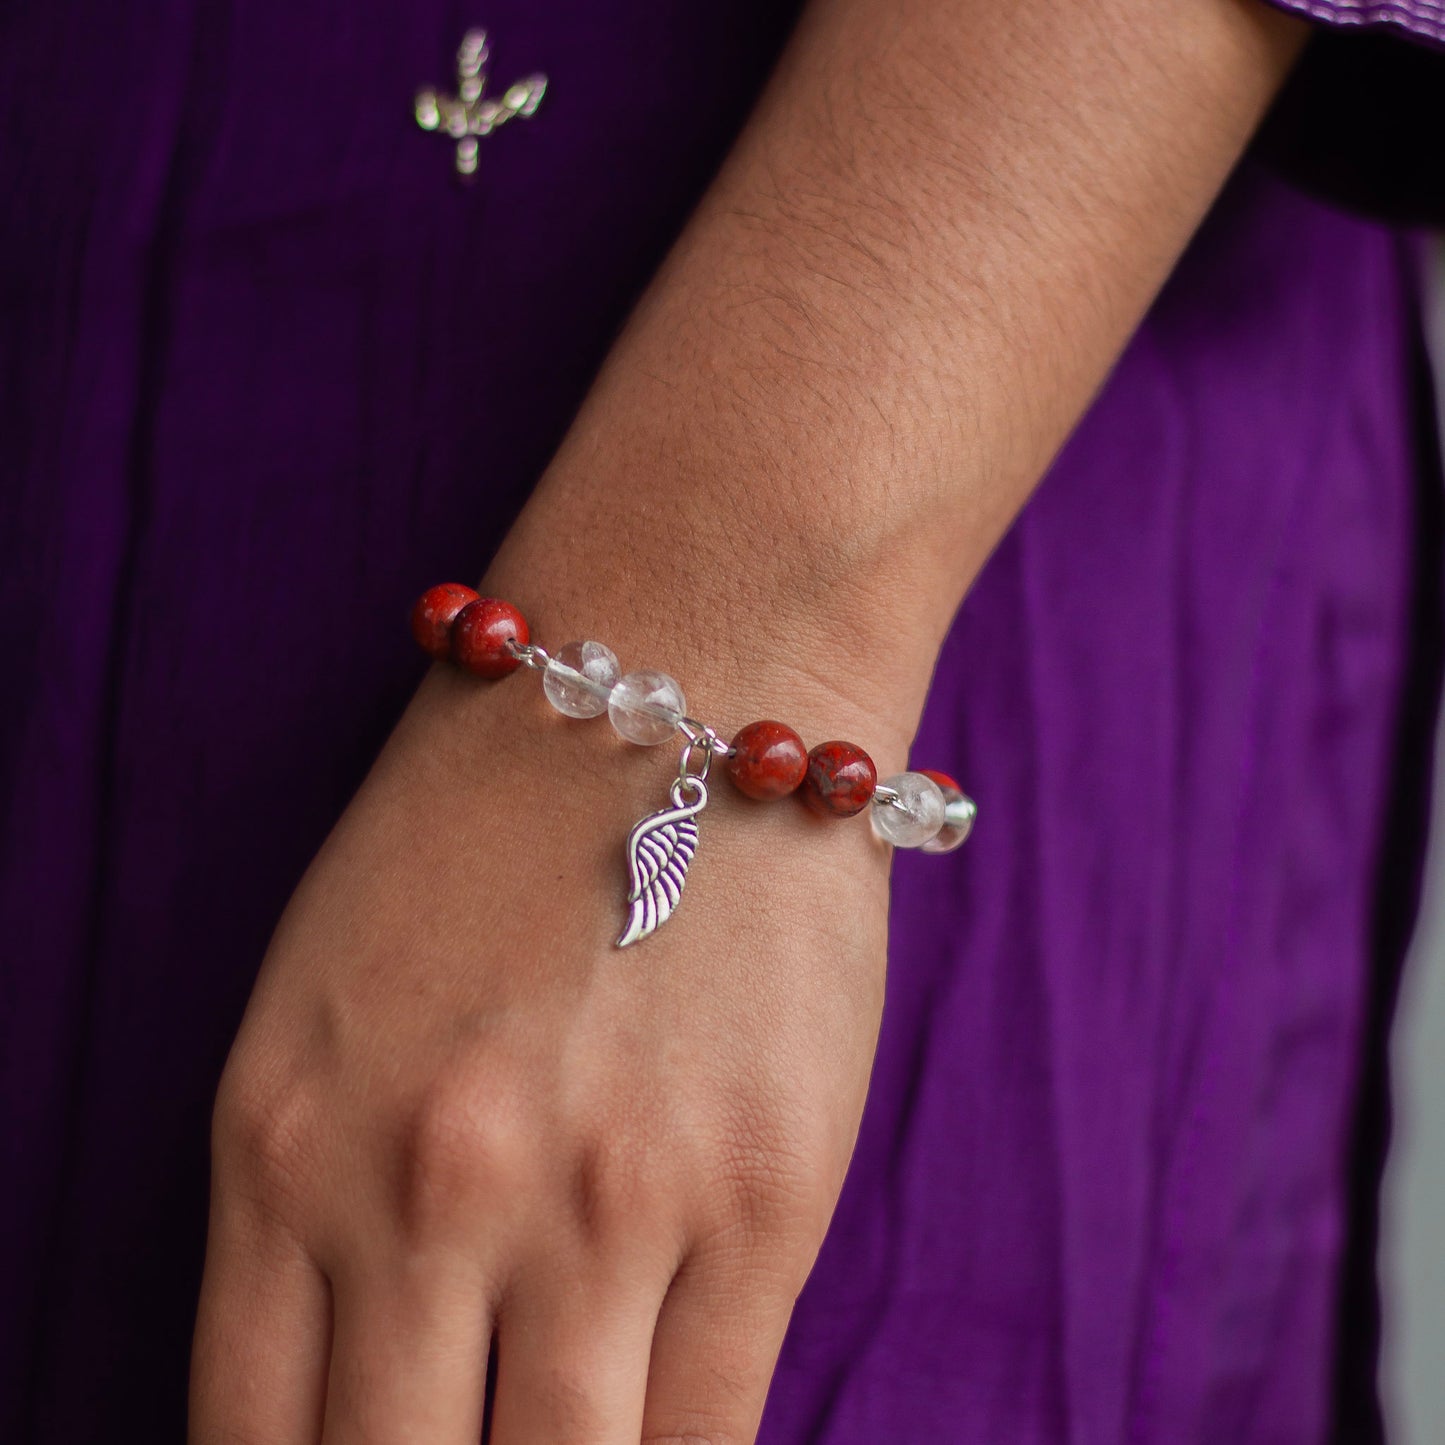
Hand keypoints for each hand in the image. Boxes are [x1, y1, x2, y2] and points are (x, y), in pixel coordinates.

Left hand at [189, 659, 891, 1442]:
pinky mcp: (766, 1193)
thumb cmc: (491, 825)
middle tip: (472, 1442)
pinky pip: (713, 1435)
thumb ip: (318, 1212)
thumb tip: (371, 1394)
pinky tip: (663, 1426)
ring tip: (568, 1435)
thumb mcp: (325, 1007)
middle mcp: (428, 1194)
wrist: (684, 676)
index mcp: (284, 1144)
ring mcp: (607, 1203)